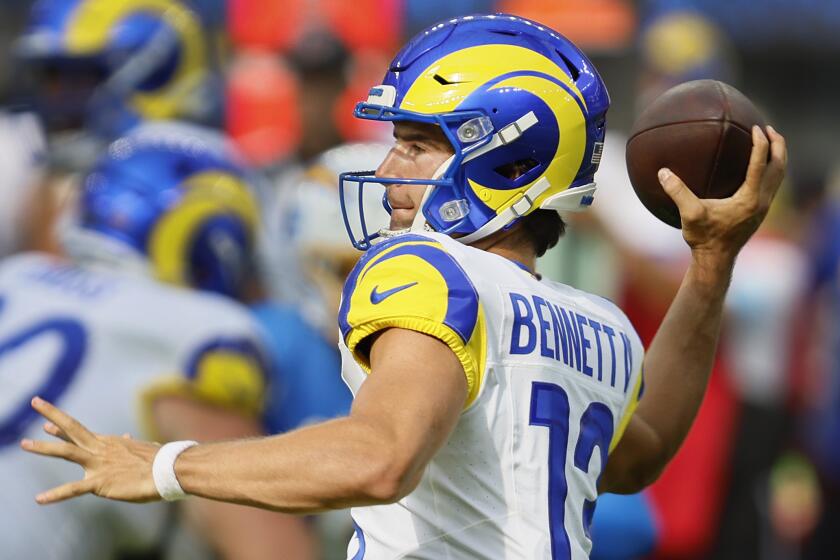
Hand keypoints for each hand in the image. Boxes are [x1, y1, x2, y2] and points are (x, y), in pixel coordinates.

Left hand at [21, 397, 160, 503]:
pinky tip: (39, 499)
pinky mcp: (100, 482)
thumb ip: (131, 445)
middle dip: (52, 414)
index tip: (48, 423)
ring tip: (24, 443)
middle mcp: (101, 449)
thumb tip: (129, 438)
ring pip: (67, 451)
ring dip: (44, 447)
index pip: (81, 432)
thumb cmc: (160, 461)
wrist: (169, 469)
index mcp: (110, 443)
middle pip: (72, 428)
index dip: (62, 426)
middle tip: (35, 401)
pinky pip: (73, 489)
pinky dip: (55, 494)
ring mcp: (98, 464)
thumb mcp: (143, 450)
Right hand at [658, 125, 786, 264]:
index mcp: (750, 198)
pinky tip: (757, 167)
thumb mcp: (689, 214)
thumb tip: (662, 172)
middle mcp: (762, 201)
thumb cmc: (704, 238)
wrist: (716, 260)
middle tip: (768, 128)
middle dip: (778, 145)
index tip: (755, 127)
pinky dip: (770, 170)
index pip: (761, 163)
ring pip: (779, 176)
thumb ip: (677, 192)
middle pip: (779, 166)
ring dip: (777, 157)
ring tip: (769, 143)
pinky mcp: (759, 212)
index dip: (760, 143)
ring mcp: (763, 207)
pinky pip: (772, 185)